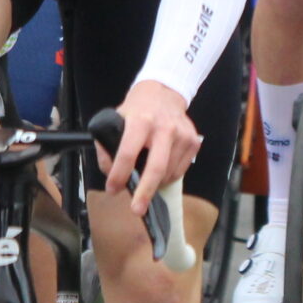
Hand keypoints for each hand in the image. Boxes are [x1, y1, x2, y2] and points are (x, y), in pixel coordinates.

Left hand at [99, 79, 202, 214]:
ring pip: (168, 173)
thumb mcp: (115, 120)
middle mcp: (165, 128)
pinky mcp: (194, 142)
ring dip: (155, 184)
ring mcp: (183, 135)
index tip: (112, 189)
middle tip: (137, 210)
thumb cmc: (137, 110)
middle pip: (156, 168)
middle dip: (145, 192)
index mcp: (141, 121)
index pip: (128, 152)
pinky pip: (180, 171)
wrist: (165, 92)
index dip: (118, 174)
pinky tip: (161, 168)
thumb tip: (111, 174)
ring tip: (146, 180)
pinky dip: (168, 176)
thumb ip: (108, 147)